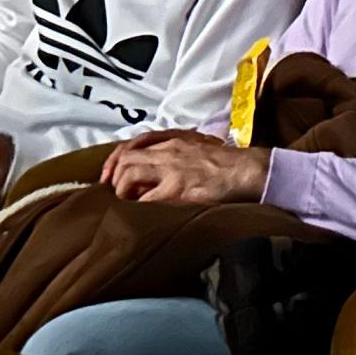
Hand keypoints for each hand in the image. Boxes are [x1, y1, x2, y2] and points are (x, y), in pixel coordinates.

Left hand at [99, 130, 267, 204]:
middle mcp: (168, 150)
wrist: (246, 170)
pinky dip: (138, 208)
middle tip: (114, 194)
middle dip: (114, 177)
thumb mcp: (197, 146)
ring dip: (122, 191)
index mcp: (173, 139)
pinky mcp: (179, 189)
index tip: (109, 176)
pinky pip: (147, 199)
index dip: (115, 159)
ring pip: (130, 174)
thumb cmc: (224, 162)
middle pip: (126, 158)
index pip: (133, 143)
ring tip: (127, 204)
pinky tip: (140, 215)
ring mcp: (172, 169)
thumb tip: (154, 167)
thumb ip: (175, 151)